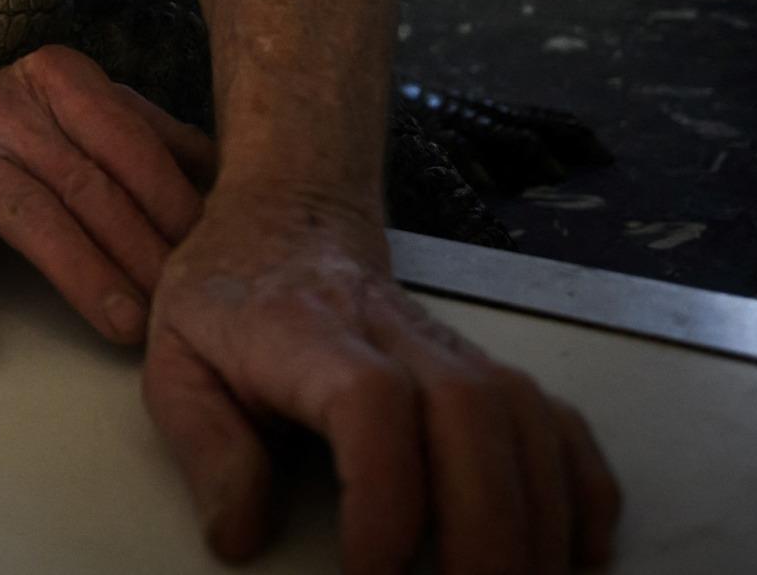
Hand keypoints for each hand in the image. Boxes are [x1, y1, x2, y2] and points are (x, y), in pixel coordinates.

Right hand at [0, 45, 215, 369]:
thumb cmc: (25, 126)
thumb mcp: (87, 110)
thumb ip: (155, 137)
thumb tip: (234, 179)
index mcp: (56, 78)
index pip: (126, 142)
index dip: (171, 199)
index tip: (210, 251)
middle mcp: (2, 108)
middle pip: (85, 186)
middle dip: (141, 250)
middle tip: (181, 307)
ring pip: (30, 220)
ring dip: (83, 276)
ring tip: (128, 329)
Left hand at [142, 184, 619, 574]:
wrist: (284, 217)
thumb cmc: (227, 297)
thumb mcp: (176, 362)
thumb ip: (205, 450)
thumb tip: (238, 533)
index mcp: (303, 332)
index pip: (370, 400)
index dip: (385, 491)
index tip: (372, 569)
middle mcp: (391, 332)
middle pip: (471, 411)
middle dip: (484, 523)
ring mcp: (448, 345)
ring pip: (524, 415)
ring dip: (539, 515)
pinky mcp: (485, 363)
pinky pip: (555, 418)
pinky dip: (580, 486)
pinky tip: (576, 549)